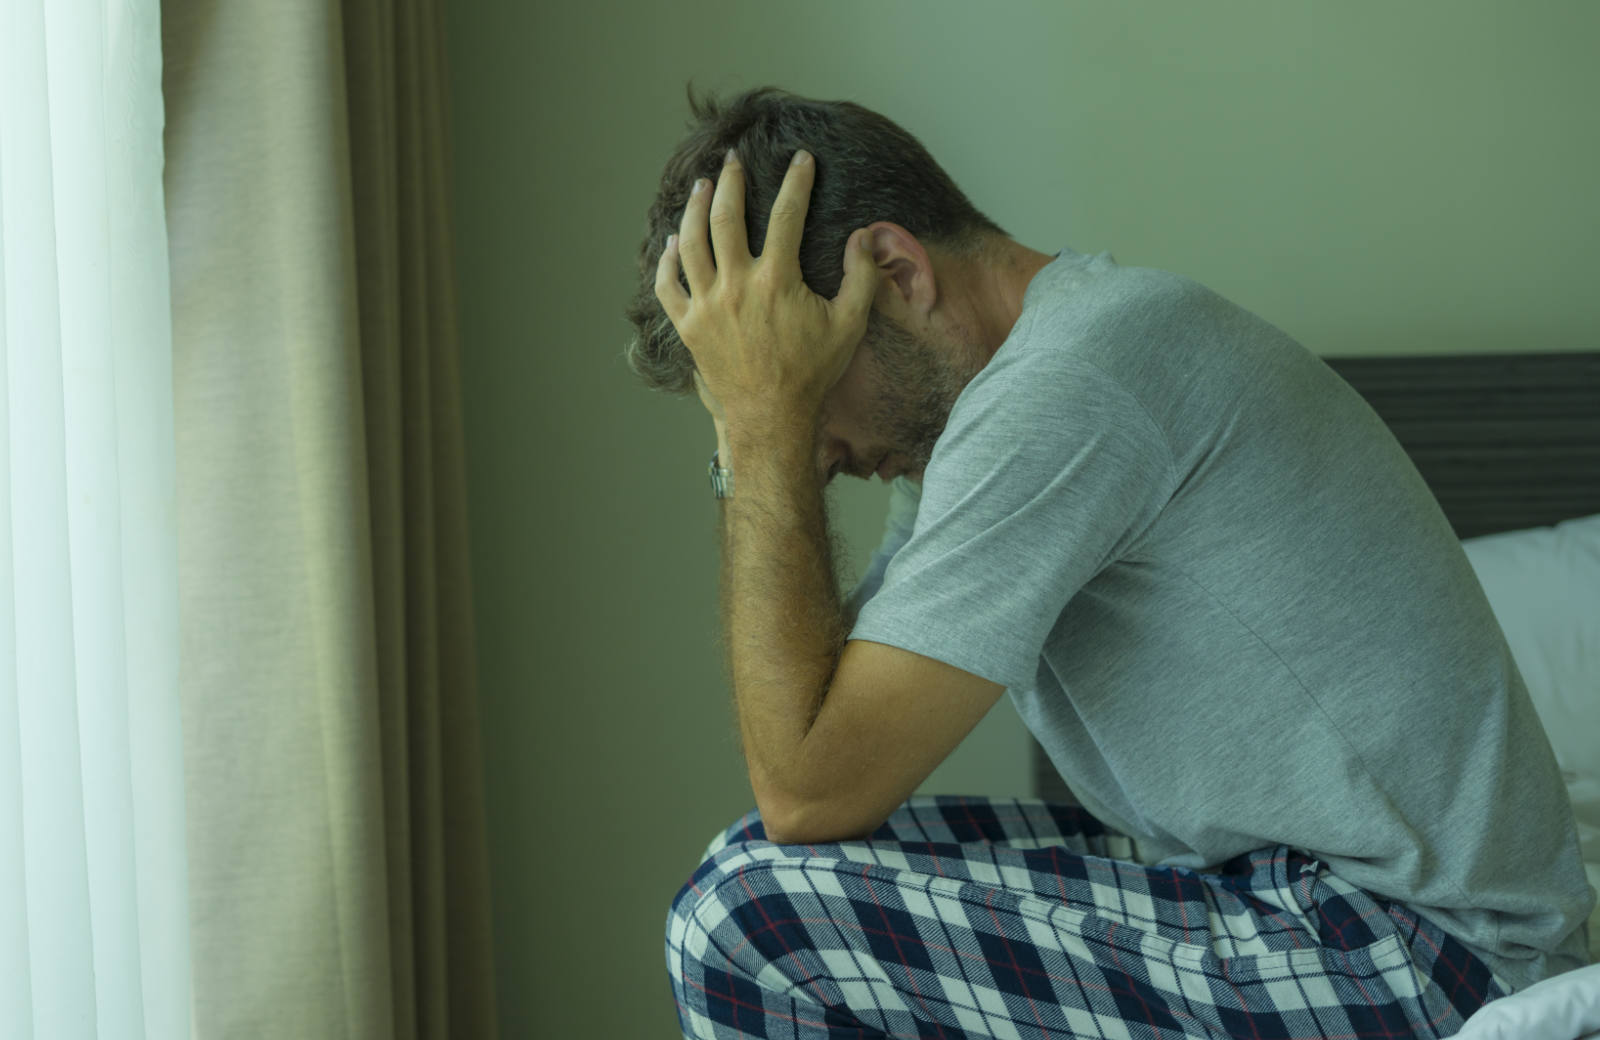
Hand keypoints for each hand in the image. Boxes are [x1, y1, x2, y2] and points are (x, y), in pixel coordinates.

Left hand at [654, 149, 878, 427]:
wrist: (772, 416)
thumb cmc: (812, 372)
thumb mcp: (849, 325)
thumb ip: (861, 278)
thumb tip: (863, 237)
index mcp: (777, 280)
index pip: (786, 215)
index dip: (797, 182)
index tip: (801, 159)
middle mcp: (736, 286)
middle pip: (726, 217)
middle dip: (730, 182)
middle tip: (733, 160)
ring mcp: (707, 305)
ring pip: (691, 243)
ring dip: (695, 209)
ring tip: (703, 187)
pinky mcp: (689, 326)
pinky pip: (668, 286)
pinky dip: (666, 261)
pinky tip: (672, 242)